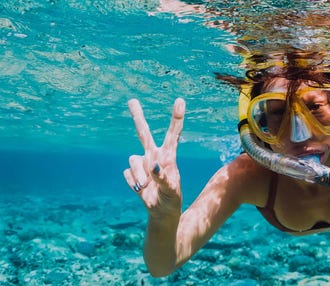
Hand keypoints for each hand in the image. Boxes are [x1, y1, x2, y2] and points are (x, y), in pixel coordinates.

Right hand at [123, 98, 185, 215]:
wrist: (161, 211)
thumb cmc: (171, 199)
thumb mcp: (171, 191)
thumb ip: (164, 179)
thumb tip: (153, 166)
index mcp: (169, 156)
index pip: (173, 134)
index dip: (176, 118)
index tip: (180, 100)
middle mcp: (154, 155)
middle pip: (144, 133)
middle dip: (137, 117)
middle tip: (132, 100)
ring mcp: (142, 164)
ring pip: (133, 160)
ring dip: (139, 176)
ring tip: (147, 187)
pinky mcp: (133, 173)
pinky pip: (127, 174)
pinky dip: (134, 183)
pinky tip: (141, 189)